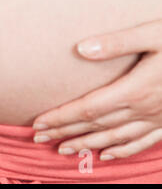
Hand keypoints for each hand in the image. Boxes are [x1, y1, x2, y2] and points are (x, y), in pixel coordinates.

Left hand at [32, 20, 161, 160]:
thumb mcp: (154, 33)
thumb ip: (118, 42)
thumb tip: (81, 49)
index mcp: (135, 89)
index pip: (87, 109)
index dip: (61, 117)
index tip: (38, 123)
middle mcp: (143, 109)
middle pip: (95, 125)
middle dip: (64, 132)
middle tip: (38, 138)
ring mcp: (158, 118)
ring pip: (114, 137)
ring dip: (86, 144)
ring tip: (62, 149)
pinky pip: (142, 142)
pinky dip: (121, 150)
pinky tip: (107, 154)